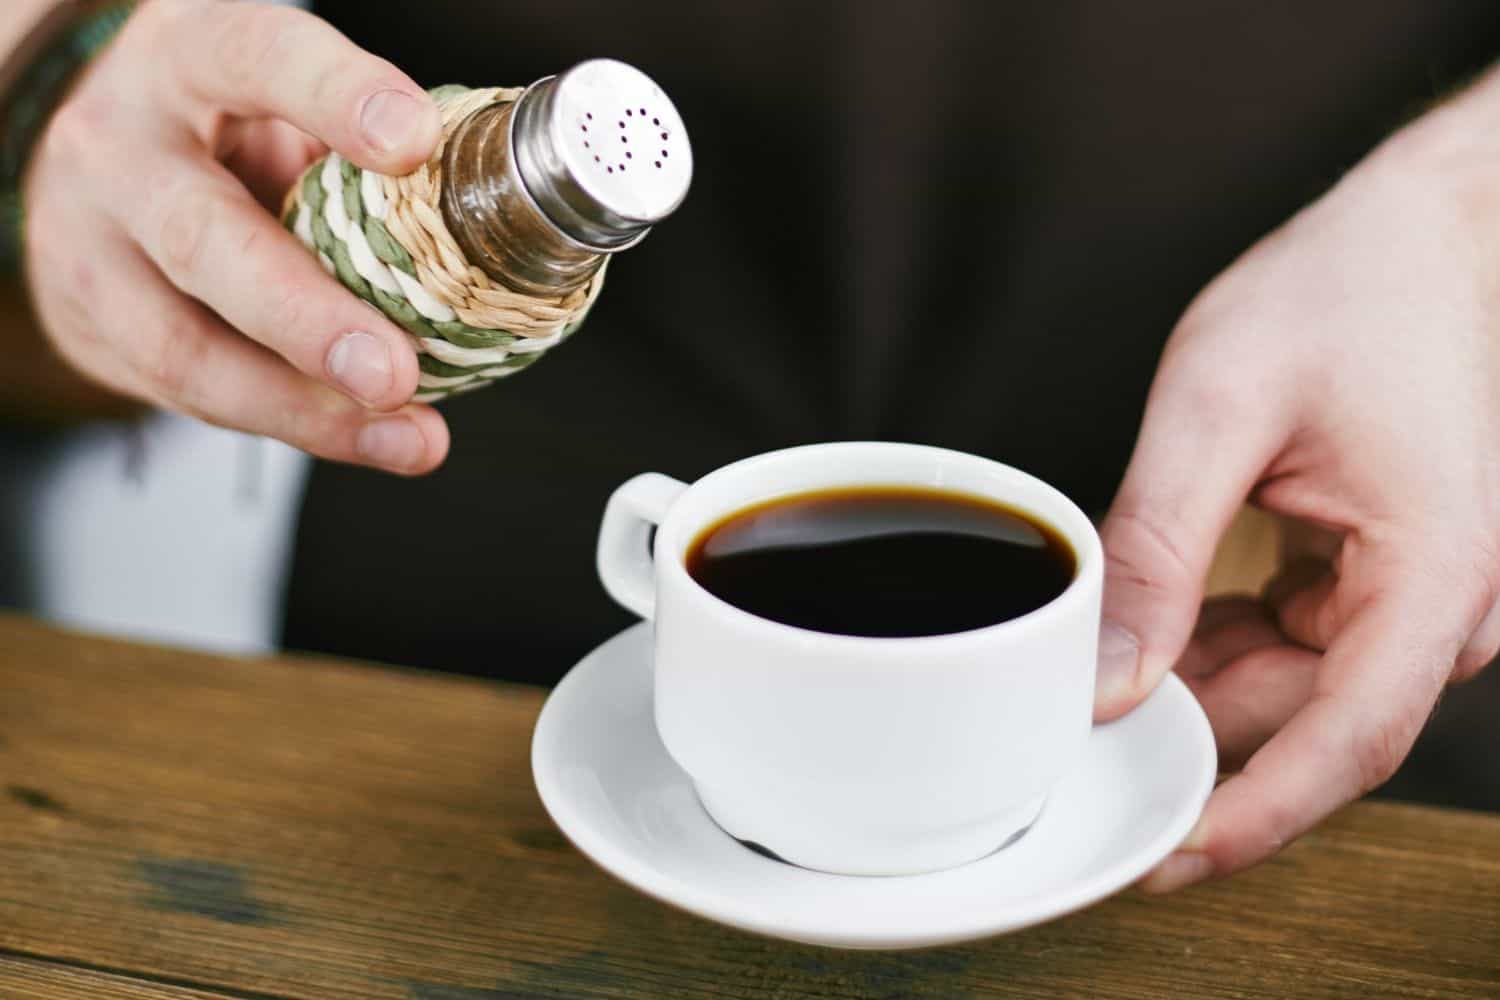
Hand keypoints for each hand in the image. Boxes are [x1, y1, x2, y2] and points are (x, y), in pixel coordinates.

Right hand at [24, 0, 448, 472]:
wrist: (88, 158)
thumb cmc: (219, 123)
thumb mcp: (279, 97)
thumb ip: (356, 145)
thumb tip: (489, 210)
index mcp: (188, 59)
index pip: (256, 56)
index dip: (333, 97)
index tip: (416, 142)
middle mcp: (121, 150)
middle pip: (201, 237)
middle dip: (305, 316)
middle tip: (393, 371)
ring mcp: (89, 249)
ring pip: (185, 347)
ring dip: (304, 407)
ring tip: (404, 432)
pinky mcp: (95, 332)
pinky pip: (194, 396)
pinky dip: (294, 424)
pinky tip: (370, 437)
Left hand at [1094, 75, 1499, 890]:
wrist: (1422, 235)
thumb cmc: (1345, 293)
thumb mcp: (1218, 409)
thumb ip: (1158, 548)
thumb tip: (1110, 678)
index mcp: (1435, 575)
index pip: (1345, 745)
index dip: (1250, 819)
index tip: (1159, 861)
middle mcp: (1445, 607)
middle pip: (1301, 724)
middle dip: (1188, 734)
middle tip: (1071, 721)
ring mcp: (1416, 600)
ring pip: (1287, 692)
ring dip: (1194, 682)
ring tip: (1106, 642)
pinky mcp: (1381, 584)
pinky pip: (1292, 649)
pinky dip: (1217, 642)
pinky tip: (1160, 611)